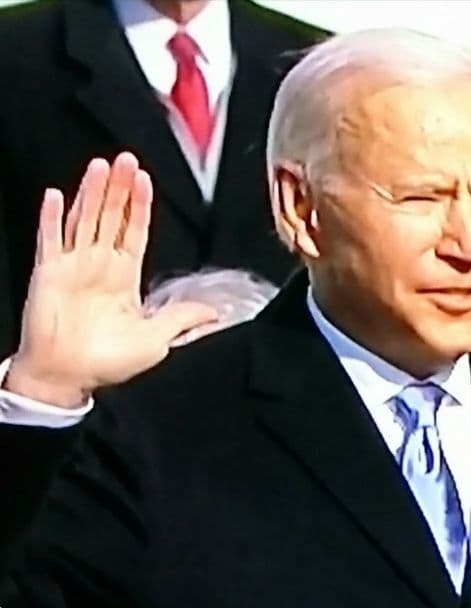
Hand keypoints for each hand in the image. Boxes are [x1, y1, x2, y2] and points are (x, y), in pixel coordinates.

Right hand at [3, 153, 218, 406]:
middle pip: (109, 216)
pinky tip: (57, 195)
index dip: (140, 205)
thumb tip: (214, 313)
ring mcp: (72, 266)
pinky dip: (52, 218)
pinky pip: (49, 240)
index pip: (134, 231)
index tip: (145, 180)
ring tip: (100, 166)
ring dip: (91, 193)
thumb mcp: (157, 339)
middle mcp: (98, 265)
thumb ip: (182, 318)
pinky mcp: (48, 273)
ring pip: (83, 220)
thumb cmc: (107, 361)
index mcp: (123, 276)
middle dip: (119, 188)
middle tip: (126, 159)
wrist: (68, 377)